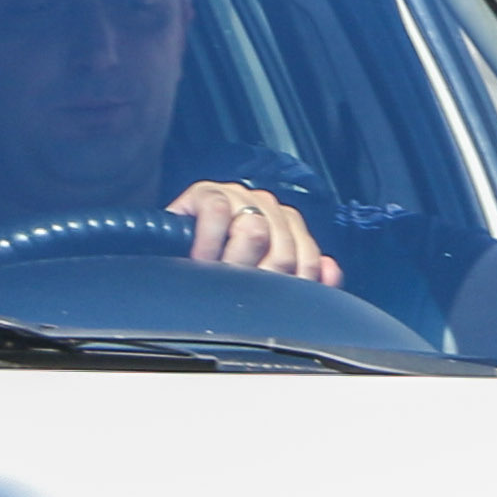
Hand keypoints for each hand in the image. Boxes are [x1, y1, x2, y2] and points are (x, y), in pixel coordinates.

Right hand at [168, 178, 341, 284]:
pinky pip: (217, 213)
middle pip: (283, 250)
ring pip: (255, 229)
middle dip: (260, 279)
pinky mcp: (207, 191)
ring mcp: (238, 196)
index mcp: (285, 224)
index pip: (307, 257)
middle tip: (237, 293)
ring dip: (234, 261)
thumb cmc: (213, 262)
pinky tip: (201, 259)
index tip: (269, 305)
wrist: (166, 248)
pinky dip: (208, 242)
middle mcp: (266, 206)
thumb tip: (330, 271)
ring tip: (217, 277)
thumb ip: (298, 274)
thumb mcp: (256, 274)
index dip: (292, 285)